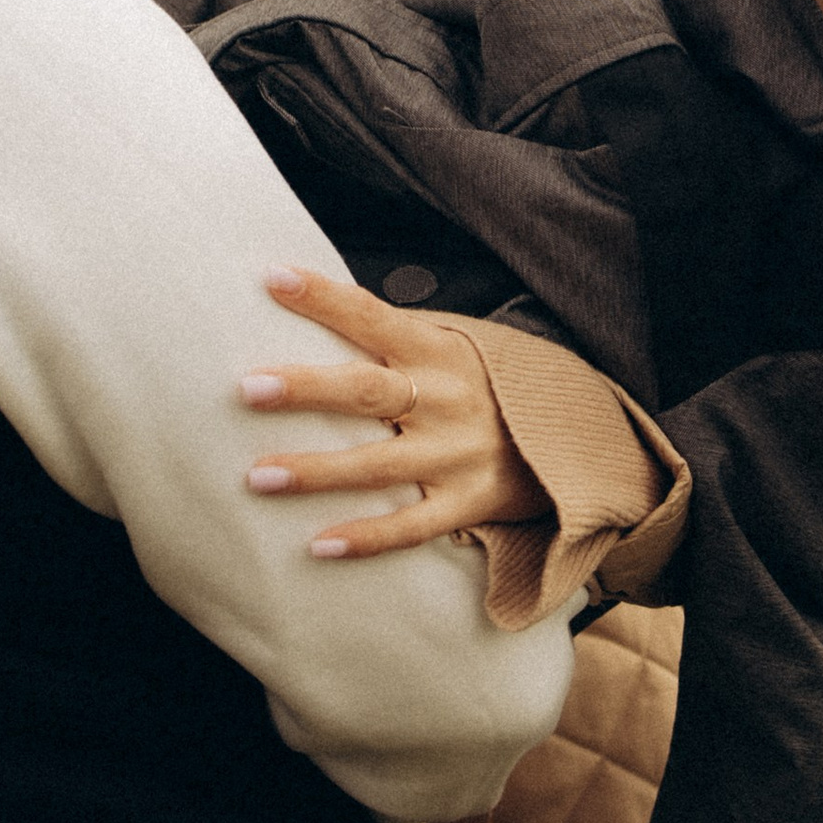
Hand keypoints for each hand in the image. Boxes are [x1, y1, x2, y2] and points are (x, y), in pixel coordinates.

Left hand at [238, 266, 549, 558]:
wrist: (574, 433)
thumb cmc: (488, 383)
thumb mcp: (456, 343)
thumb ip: (396, 336)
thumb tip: (314, 308)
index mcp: (437, 350)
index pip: (371, 316)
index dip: (322, 297)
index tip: (272, 278)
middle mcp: (444, 399)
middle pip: (367, 390)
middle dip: (307, 389)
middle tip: (248, 388)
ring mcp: (456, 455)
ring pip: (377, 465)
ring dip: (316, 471)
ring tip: (258, 476)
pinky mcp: (467, 502)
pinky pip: (411, 527)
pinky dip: (367, 538)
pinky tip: (318, 544)